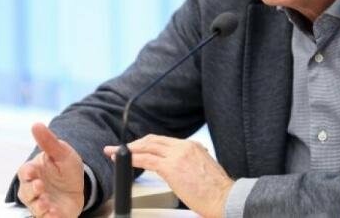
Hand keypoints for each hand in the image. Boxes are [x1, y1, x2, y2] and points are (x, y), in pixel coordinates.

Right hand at [17, 123, 84, 217]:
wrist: (78, 185)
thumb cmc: (65, 168)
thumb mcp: (61, 152)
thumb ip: (49, 141)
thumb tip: (36, 124)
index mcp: (33, 171)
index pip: (25, 172)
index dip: (28, 173)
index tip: (32, 172)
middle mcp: (33, 189)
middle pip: (27, 192)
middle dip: (32, 191)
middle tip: (39, 187)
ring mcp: (41, 203)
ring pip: (34, 207)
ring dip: (39, 207)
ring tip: (46, 205)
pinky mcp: (50, 214)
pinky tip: (55, 215)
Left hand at [104, 136, 233, 217]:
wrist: (225, 197)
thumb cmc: (216, 190)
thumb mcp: (203, 169)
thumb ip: (190, 164)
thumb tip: (180, 170)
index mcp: (193, 146)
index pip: (164, 141)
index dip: (147, 144)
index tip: (137, 148)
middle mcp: (184, 147)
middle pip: (153, 140)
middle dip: (134, 144)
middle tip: (119, 148)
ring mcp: (177, 156)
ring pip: (147, 147)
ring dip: (128, 150)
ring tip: (114, 153)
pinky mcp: (171, 168)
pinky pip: (146, 160)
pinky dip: (132, 159)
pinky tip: (123, 160)